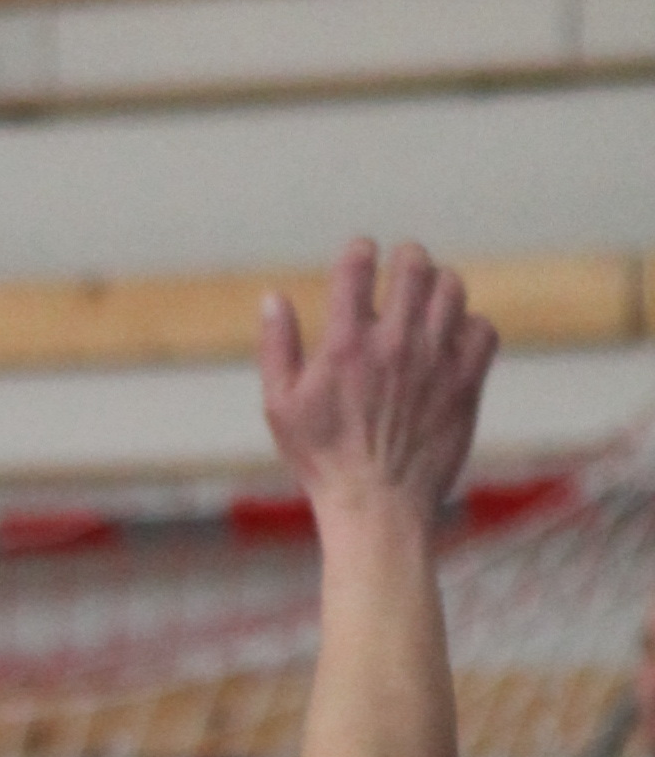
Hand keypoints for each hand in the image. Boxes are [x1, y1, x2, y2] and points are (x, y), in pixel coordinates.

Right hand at [255, 238, 492, 526]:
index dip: (360, 250)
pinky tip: (453, 339)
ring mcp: (436, 361)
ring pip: (452, 289)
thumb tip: (273, 298)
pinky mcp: (466, 383)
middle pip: (415, 265)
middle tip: (401, 269)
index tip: (361, 255)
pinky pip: (483, 329)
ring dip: (438, 285)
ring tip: (428, 300)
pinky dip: (470, 326)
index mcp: (346, 344)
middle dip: (405, 258)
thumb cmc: (323, 459)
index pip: (358, 265)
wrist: (378, 506)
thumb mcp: (280, 406)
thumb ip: (277, 347)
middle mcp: (394, 344)